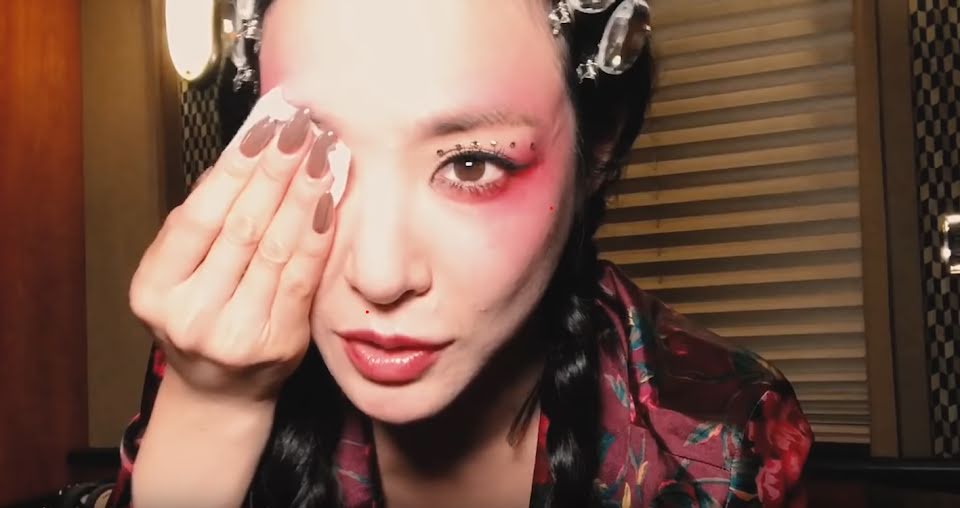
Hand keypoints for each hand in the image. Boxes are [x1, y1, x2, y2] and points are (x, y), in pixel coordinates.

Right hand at [130, 92, 337, 402]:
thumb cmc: (202, 318)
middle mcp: (190, 314)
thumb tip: (244, 154)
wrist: (221, 392)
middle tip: (301, 129)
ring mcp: (236, 333)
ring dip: (303, 194)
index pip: (198, 217)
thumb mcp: (180, 275)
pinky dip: (318, 234)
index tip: (262, 129)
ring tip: (322, 155)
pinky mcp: (280, 343)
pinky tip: (329, 202)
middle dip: (275, 171)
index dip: (233, 169)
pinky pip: (303, 277)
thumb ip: (203, 224)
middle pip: (241, 227)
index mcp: (154, 290)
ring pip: (276, 248)